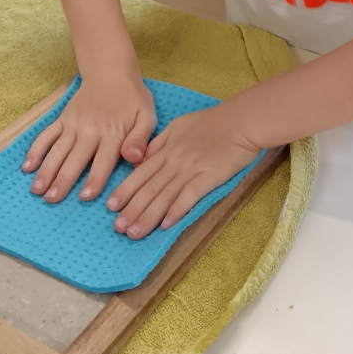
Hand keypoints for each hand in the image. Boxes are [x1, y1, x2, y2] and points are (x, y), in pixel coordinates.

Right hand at [22, 74, 155, 203]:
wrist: (111, 73)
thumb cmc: (133, 99)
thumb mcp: (147, 116)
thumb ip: (141, 139)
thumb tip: (135, 158)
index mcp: (113, 133)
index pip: (103, 160)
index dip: (94, 179)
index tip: (84, 196)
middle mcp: (90, 130)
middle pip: (76, 158)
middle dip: (63, 180)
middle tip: (52, 199)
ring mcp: (74, 124)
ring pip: (58, 149)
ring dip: (46, 169)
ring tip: (37, 190)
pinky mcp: (62, 119)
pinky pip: (47, 135)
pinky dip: (36, 150)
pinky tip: (26, 167)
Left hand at [106, 105, 261, 239]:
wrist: (242, 120)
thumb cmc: (212, 122)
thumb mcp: (178, 125)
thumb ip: (159, 143)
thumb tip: (142, 160)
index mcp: (167, 149)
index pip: (140, 173)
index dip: (125, 190)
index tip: (110, 207)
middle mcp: (174, 160)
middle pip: (149, 188)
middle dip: (131, 209)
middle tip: (118, 228)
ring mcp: (191, 169)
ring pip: (164, 195)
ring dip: (148, 216)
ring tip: (135, 233)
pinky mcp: (209, 176)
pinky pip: (190, 195)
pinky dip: (177, 210)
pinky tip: (166, 225)